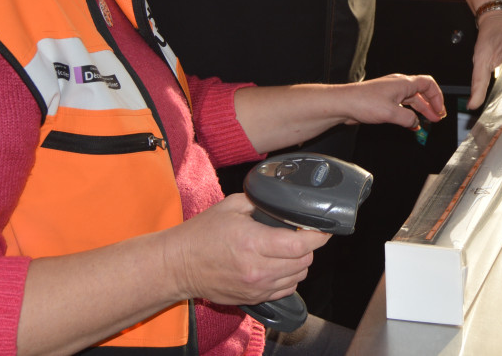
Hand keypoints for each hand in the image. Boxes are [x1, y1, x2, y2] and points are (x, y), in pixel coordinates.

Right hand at [166, 194, 328, 305]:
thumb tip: (284, 203)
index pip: (301, 244)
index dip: (318, 235)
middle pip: (304, 262)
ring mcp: (255, 287)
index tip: (323, 228)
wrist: (178, 265)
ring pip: (298, 277)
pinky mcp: (252, 299)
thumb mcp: (231, 206)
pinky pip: (285, 291)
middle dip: (309, 247)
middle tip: (303, 234)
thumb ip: (261, 202)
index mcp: (253, 242)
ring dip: (300, 263)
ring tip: (290, 250)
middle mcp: (257, 269)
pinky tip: (280, 266)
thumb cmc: (201, 234)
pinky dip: (289, 278)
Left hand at [338, 73, 445, 129]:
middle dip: (431, 105)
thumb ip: (408, 118)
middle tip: (437, 118)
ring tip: (427, 122)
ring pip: (412, 100)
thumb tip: (416, 122)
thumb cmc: (363, 102)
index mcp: (403, 83)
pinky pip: (402, 106)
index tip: (440, 110)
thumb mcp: (391, 113)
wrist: (344, 103)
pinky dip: (409, 114)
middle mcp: (398, 85)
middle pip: (421, 93)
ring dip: (421, 111)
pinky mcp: (384, 100)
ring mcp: (390, 92)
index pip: (428, 84)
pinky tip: (411, 124)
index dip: (437, 97)